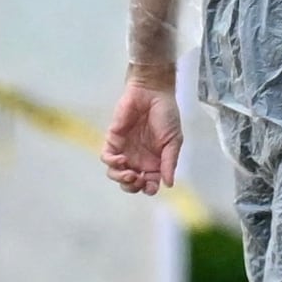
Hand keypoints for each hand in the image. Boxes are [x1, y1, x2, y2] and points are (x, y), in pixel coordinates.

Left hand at [102, 78, 182, 196]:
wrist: (152, 92)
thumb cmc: (166, 115)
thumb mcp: (174, 140)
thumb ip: (170, 162)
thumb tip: (169, 184)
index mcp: (154, 162)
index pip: (149, 184)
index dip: (148, 189)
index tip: (150, 186)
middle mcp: (138, 160)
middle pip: (130, 184)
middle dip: (132, 187)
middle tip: (138, 179)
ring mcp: (125, 150)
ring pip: (115, 174)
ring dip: (121, 179)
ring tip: (129, 174)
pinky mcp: (113, 140)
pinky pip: (107, 157)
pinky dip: (112, 163)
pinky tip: (121, 160)